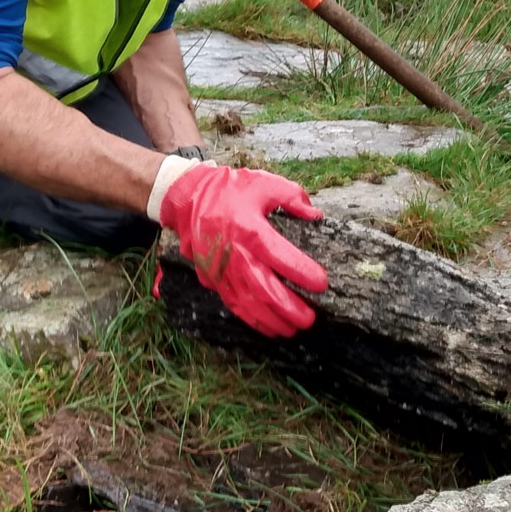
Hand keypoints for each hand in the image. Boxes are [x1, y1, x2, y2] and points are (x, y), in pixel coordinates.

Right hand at [156, 165, 326, 336]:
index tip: (321, 283)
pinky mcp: (212, 279)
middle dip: (288, 308)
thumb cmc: (230, 190)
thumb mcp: (263, 182)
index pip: (279, 256)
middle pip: (263, 289)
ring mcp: (221, 270)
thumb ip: (292, 197)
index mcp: (248, 228)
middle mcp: (234, 254)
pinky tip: (270, 327)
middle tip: (309, 318)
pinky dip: (253, 320)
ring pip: (248, 304)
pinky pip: (234, 305)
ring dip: (272, 320)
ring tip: (293, 329)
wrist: (189, 198)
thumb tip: (316, 216)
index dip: (301, 272)